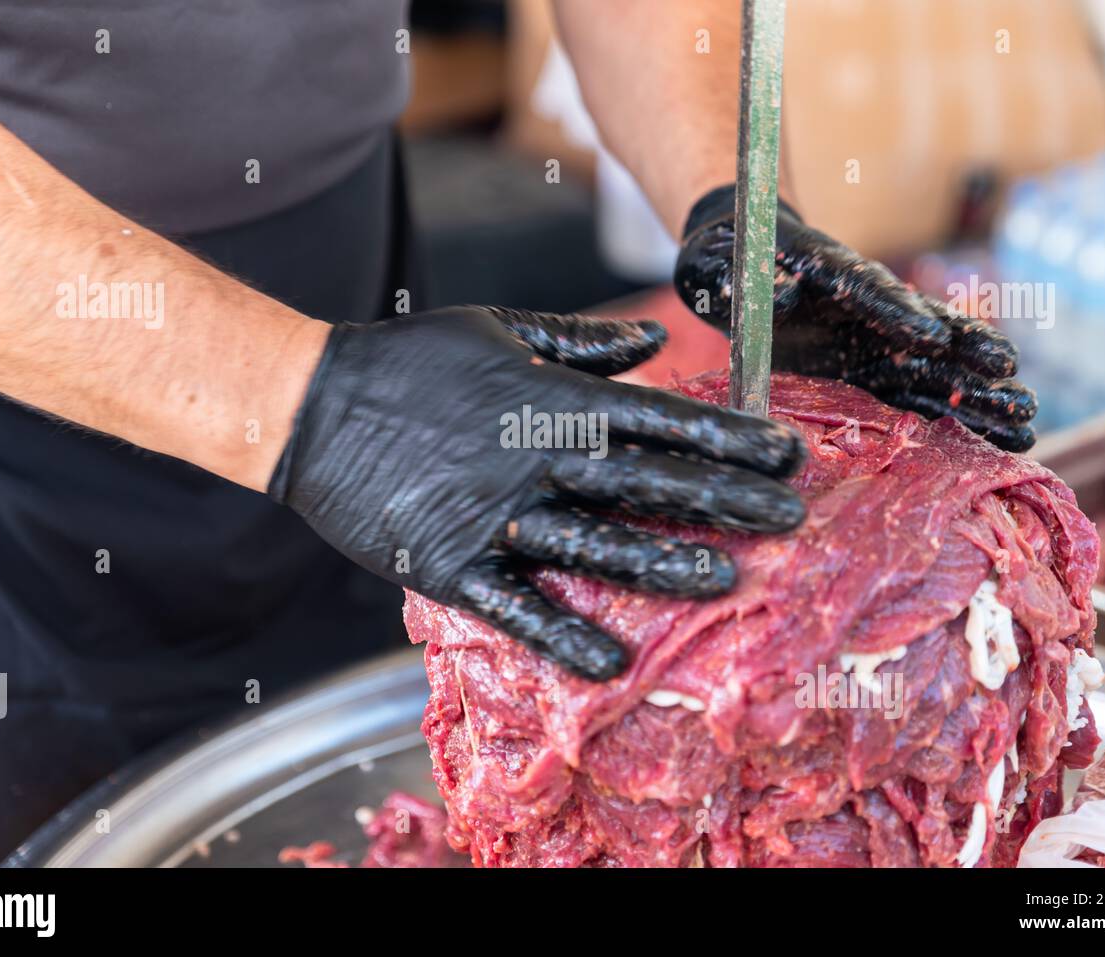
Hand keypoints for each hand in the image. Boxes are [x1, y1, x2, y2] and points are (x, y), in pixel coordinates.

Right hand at [269, 306, 805, 680]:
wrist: (312, 407)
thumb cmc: (411, 364)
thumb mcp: (500, 331)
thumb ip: (582, 342)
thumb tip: (654, 339)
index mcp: (552, 400)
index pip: (660, 418)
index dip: (729, 435)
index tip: (786, 452)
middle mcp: (536, 460)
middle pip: (648, 484)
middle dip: (725, 500)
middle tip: (791, 518)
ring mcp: (496, 517)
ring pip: (595, 548)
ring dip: (663, 565)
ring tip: (726, 582)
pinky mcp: (452, 566)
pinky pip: (516, 608)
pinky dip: (562, 637)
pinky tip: (611, 665)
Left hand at [674, 185, 1037, 451]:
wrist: (737, 262)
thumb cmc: (727, 259)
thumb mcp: (722, 264)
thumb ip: (753, 282)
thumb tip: (782, 295)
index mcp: (834, 275)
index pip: (871, 292)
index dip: (899, 312)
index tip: (932, 334)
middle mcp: (869, 310)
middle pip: (927, 332)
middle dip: (969, 358)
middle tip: (1012, 379)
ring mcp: (876, 344)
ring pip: (936, 372)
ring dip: (980, 398)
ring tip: (1026, 424)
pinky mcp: (872, 374)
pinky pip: (920, 399)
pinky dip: (959, 420)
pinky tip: (1004, 444)